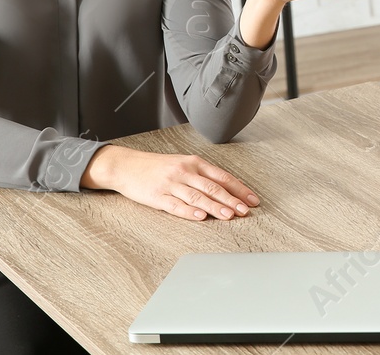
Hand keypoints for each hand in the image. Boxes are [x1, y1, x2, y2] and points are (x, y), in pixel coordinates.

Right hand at [80, 145, 258, 220]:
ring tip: (229, 215)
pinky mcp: (157, 197)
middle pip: (212, 187)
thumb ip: (203, 175)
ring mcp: (171, 184)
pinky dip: (189, 212)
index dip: (239, 189)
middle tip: (245, 211)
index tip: (252, 200)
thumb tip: (228, 190)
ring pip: (197, 196)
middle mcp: (184, 171)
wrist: (127, 166)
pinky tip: (200, 217)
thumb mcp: (183, 164)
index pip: (222, 176)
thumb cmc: (158, 167)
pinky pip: (176, 205)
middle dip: (231, 199)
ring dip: (214, 207)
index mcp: (194, 162)